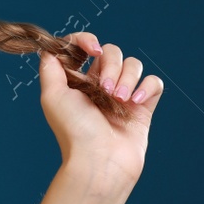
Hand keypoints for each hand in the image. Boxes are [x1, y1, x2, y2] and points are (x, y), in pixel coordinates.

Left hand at [38, 32, 163, 195]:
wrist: (99, 162)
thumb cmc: (74, 131)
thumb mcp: (52, 96)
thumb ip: (50, 67)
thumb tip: (51, 46)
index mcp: (78, 81)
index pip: (84, 47)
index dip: (87, 41)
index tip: (92, 49)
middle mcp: (100, 85)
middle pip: (112, 52)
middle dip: (111, 66)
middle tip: (105, 90)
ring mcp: (123, 95)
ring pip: (133, 65)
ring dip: (127, 78)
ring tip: (119, 100)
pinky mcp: (143, 107)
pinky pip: (154, 82)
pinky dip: (147, 87)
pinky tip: (135, 102)